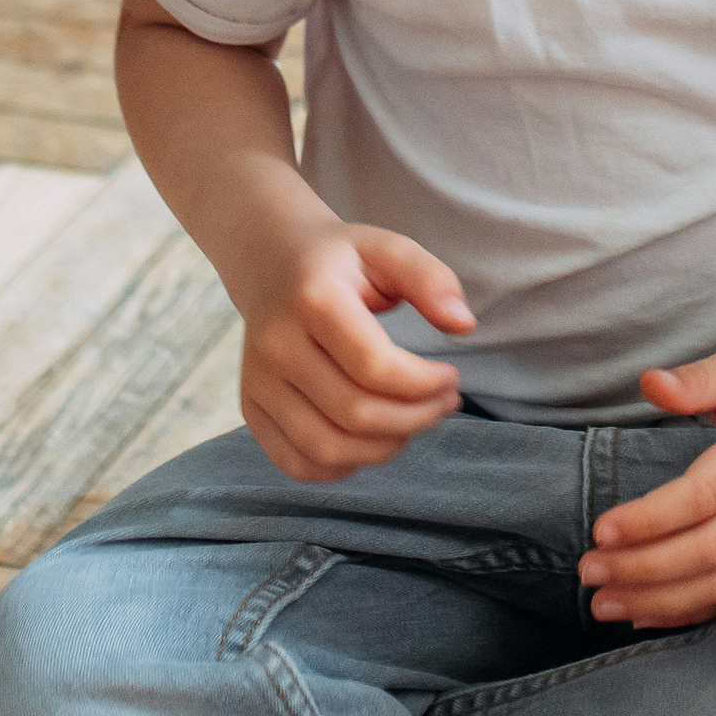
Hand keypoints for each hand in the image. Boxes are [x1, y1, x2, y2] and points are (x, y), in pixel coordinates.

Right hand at [239, 219, 474, 480]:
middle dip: (416, 419)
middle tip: (444, 403)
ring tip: (412, 422)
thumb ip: (430, 278)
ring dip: (385, 447)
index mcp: (312, 298)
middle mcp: (276, 344)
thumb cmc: (341, 260)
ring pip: (327, 448)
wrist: (272, 263)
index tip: (451, 377)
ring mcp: (258, 381)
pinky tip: (372, 439)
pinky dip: (344, 466)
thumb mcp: (388, 248)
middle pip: (355, 414)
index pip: (375, 367)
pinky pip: (298, 463)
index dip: (425, 385)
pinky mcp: (251, 407)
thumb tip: (463, 325)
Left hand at [578, 339, 715, 626]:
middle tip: (588, 571)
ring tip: (604, 603)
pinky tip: (646, 616)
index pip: (705, 494)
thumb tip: (648, 384)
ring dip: (660, 600)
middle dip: (643, 568)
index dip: (651, 519)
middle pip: (710, 549)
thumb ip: (700, 377)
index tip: (601, 529)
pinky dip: (692, 612)